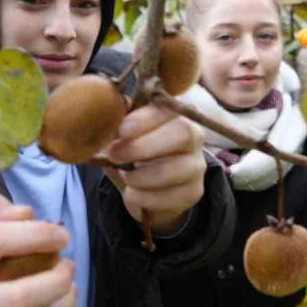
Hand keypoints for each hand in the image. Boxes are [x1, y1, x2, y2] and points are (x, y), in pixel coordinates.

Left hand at [104, 105, 206, 232]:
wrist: (147, 190)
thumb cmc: (134, 156)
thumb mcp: (123, 138)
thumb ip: (118, 127)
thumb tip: (109, 117)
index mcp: (175, 114)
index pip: (168, 109)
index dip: (145, 119)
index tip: (121, 130)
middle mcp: (194, 136)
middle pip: (182, 133)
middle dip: (143, 146)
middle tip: (115, 155)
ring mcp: (197, 165)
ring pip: (173, 169)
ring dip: (140, 176)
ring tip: (125, 177)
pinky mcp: (194, 191)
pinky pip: (170, 196)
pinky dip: (144, 197)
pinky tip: (133, 193)